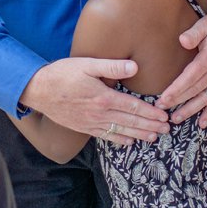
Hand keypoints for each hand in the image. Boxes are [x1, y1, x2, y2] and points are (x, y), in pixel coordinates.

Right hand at [20, 57, 169, 144]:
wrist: (38, 90)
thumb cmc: (63, 73)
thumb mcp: (87, 64)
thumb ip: (112, 67)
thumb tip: (135, 67)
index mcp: (104, 97)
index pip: (133, 107)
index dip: (151, 113)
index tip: (165, 116)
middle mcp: (100, 113)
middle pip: (131, 122)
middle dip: (151, 126)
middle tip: (167, 130)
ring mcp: (91, 123)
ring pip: (121, 131)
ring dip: (139, 135)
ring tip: (154, 138)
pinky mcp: (84, 127)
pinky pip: (105, 136)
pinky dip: (119, 140)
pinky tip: (129, 142)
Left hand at [157, 12, 206, 127]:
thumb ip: (194, 33)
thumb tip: (182, 41)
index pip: (189, 78)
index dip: (175, 90)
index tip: (163, 99)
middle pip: (194, 90)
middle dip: (177, 102)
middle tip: (161, 110)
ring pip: (205, 98)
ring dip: (190, 110)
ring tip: (176, 119)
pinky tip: (203, 123)